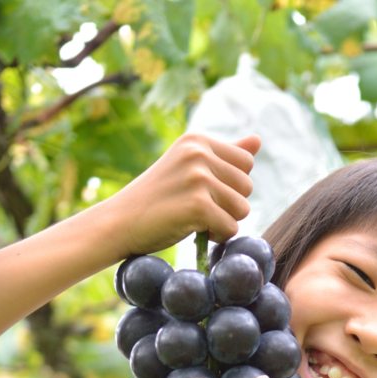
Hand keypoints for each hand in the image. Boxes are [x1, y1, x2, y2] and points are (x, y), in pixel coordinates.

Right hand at [104, 133, 261, 256]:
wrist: (118, 222)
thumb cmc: (156, 198)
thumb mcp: (188, 168)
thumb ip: (225, 155)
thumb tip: (258, 140)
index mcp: (197, 141)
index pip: (246, 162)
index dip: (231, 184)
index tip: (203, 191)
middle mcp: (199, 153)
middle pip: (247, 186)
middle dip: (229, 204)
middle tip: (197, 208)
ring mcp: (198, 178)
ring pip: (243, 209)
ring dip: (224, 221)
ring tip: (196, 219)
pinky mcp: (198, 205)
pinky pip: (231, 228)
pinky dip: (217, 236)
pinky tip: (194, 231)